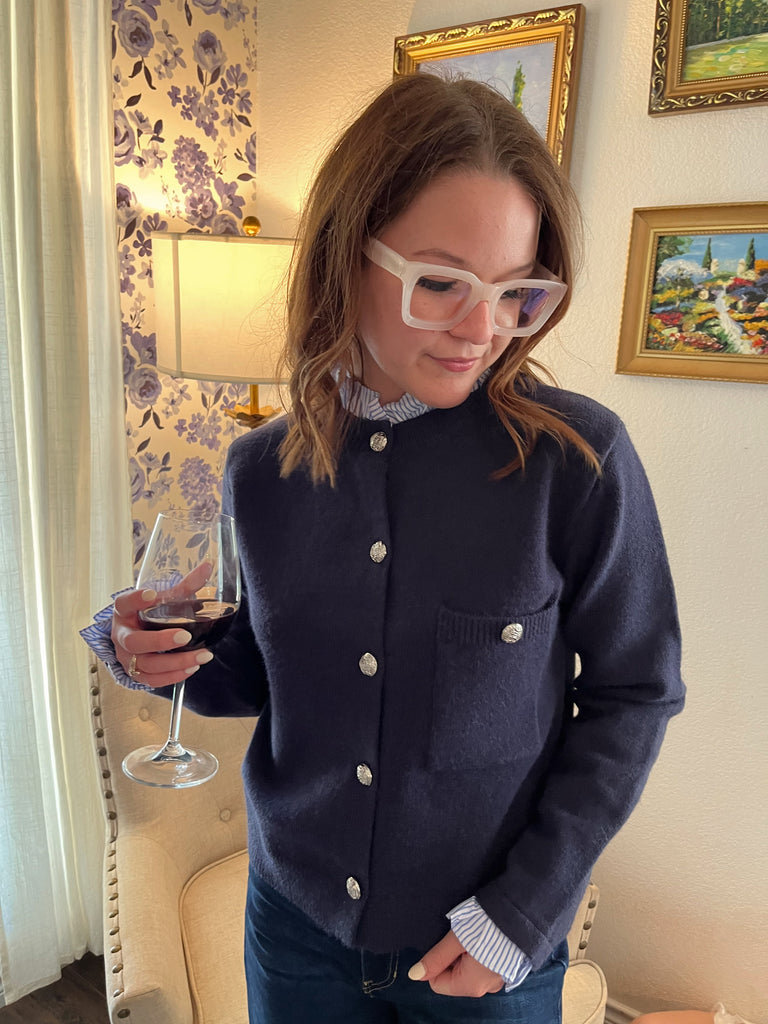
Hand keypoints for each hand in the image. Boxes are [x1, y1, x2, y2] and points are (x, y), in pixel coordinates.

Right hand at [111, 563, 214, 687]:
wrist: (137, 632)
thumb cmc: (149, 613)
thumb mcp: (162, 598)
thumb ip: (184, 586)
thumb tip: (207, 567)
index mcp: (124, 611)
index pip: (124, 603)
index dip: (135, 600)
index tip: (152, 594)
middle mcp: (121, 635)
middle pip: (135, 642)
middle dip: (160, 641)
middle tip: (184, 636)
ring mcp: (127, 657)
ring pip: (146, 665)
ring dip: (176, 662)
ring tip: (202, 655)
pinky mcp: (135, 673)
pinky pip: (152, 680)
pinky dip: (173, 676)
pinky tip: (192, 667)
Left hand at [407, 929, 503, 997]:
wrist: (523, 914)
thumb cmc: (488, 925)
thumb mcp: (457, 938)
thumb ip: (436, 958)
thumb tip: (414, 975)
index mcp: (471, 985)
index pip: (438, 983)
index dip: (436, 961)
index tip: (445, 941)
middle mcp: (485, 988)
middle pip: (454, 977)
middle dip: (452, 956)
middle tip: (461, 935)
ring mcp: (498, 979)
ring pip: (469, 970)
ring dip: (467, 952)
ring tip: (475, 933)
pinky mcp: (507, 968)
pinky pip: (484, 965)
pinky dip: (480, 952)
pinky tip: (486, 935)